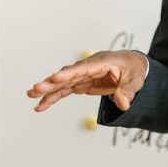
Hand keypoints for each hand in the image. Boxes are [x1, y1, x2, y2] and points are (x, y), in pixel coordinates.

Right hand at [26, 50, 147, 111]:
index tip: (55, 79)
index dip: (69, 74)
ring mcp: (83, 75)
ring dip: (47, 91)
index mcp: (101, 62)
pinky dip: (54, 97)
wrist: (132, 65)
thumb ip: (128, 92)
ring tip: (32, 97)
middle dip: (51, 83)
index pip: (83, 68)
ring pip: (62, 84)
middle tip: (35, 89)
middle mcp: (88, 67)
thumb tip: (123, 105)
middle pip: (67, 75)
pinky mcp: (82, 83)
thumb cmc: (134, 69)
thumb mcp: (135, 80)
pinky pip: (65, 90)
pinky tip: (41, 105)